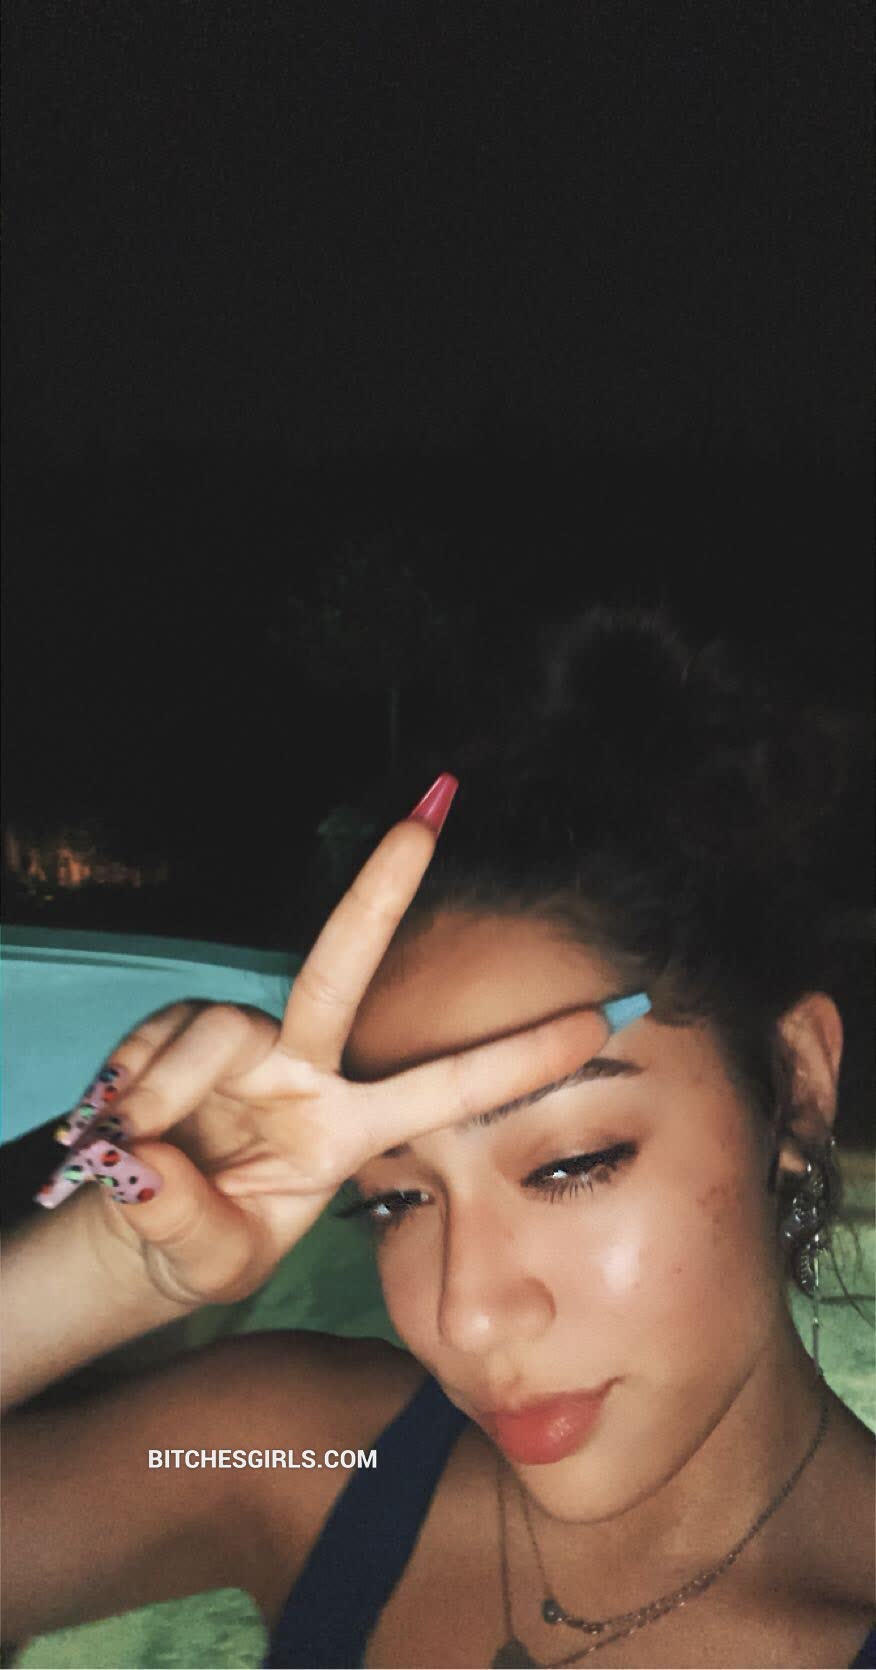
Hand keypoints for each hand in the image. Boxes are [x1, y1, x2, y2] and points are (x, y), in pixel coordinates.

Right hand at [39, 783, 616, 1306]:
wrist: (139, 1237)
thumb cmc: (207, 1244)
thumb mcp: (214, 1262)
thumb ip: (192, 1222)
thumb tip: (147, 1161)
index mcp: (348, 1127)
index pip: (445, 1088)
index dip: (520, 1056)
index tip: (604, 1018)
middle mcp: (303, 1068)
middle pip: (339, 970)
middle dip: (380, 894)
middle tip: (425, 821)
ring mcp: (240, 1045)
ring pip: (220, 1028)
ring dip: (172, 1085)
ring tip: (136, 1146)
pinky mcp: (174, 1033)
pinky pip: (156, 1040)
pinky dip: (132, 1081)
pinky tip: (119, 1125)